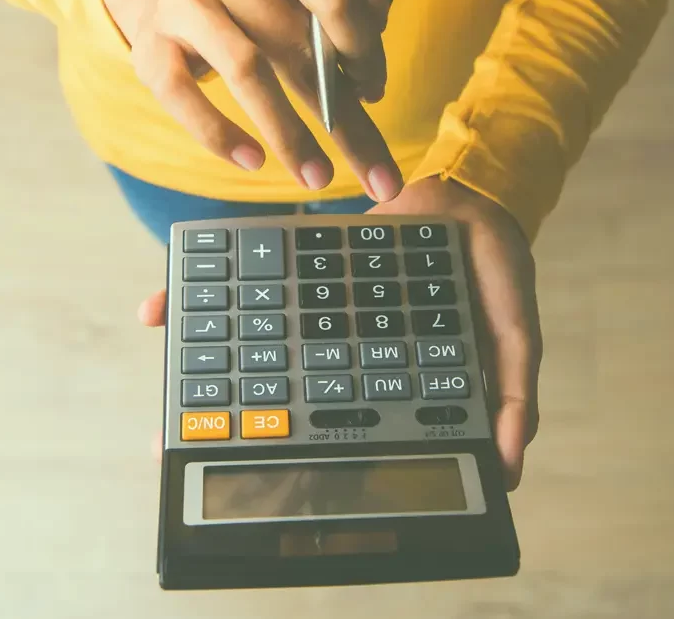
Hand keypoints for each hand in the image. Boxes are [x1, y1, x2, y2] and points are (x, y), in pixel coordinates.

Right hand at [102, 0, 406, 200]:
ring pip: (246, 70)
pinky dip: (219, 133)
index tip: (374, 89)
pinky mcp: (151, 47)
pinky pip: (185, 96)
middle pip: (295, 43)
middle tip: (374, 173)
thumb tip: (374, 45)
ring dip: (289, 134)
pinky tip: (252, 160)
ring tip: (316, 176)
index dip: (365, 50)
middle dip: (341, 114)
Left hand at [138, 178, 541, 489]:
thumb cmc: (494, 271)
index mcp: (384, 372)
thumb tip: (510, 469)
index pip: (332, 424)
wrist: (469, 195)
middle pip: (276, 390)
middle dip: (227, 420)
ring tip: (162, 388)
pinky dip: (208, 300)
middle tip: (174, 445)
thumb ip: (516, 394)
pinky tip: (157, 312)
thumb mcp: (516, 334)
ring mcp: (319, 311)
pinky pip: (252, 287)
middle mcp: (343, 348)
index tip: (246, 479)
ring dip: (203, 362)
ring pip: (251, 343)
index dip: (292, 452)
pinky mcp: (301, 270)